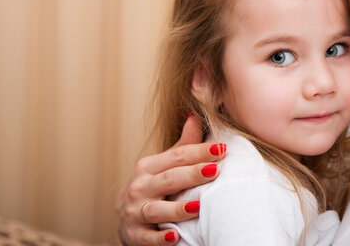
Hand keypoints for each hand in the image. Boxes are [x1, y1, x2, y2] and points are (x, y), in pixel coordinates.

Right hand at [116, 114, 226, 244]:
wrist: (126, 220)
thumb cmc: (152, 188)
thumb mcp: (163, 166)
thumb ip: (182, 145)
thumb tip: (196, 116)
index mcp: (148, 167)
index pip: (177, 156)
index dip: (200, 151)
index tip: (222, 148)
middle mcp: (139, 187)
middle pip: (169, 179)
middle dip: (192, 174)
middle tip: (216, 170)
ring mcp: (135, 212)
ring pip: (158, 209)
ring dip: (178, 208)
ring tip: (199, 205)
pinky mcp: (135, 235)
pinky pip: (148, 238)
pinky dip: (160, 238)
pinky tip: (174, 237)